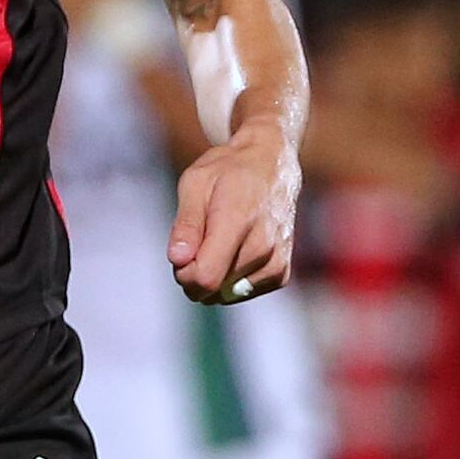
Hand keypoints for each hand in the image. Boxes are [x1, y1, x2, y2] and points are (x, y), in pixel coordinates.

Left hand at [170, 119, 298, 302]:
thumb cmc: (228, 171)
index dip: (184, 274)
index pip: (206, 277)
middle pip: (213, 289)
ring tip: (221, 239)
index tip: (182, 254)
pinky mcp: (281, 272)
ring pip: (226, 294)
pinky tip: (235, 251)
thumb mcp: (195, 183)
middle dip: (196, 272)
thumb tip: (178, 259)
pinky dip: (232, 279)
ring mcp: (276, 262)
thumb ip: (186, 224)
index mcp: (237, 221)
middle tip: (200, 239)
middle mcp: (262, 246)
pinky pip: (242, 293)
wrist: (272, 164)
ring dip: (215, 275)